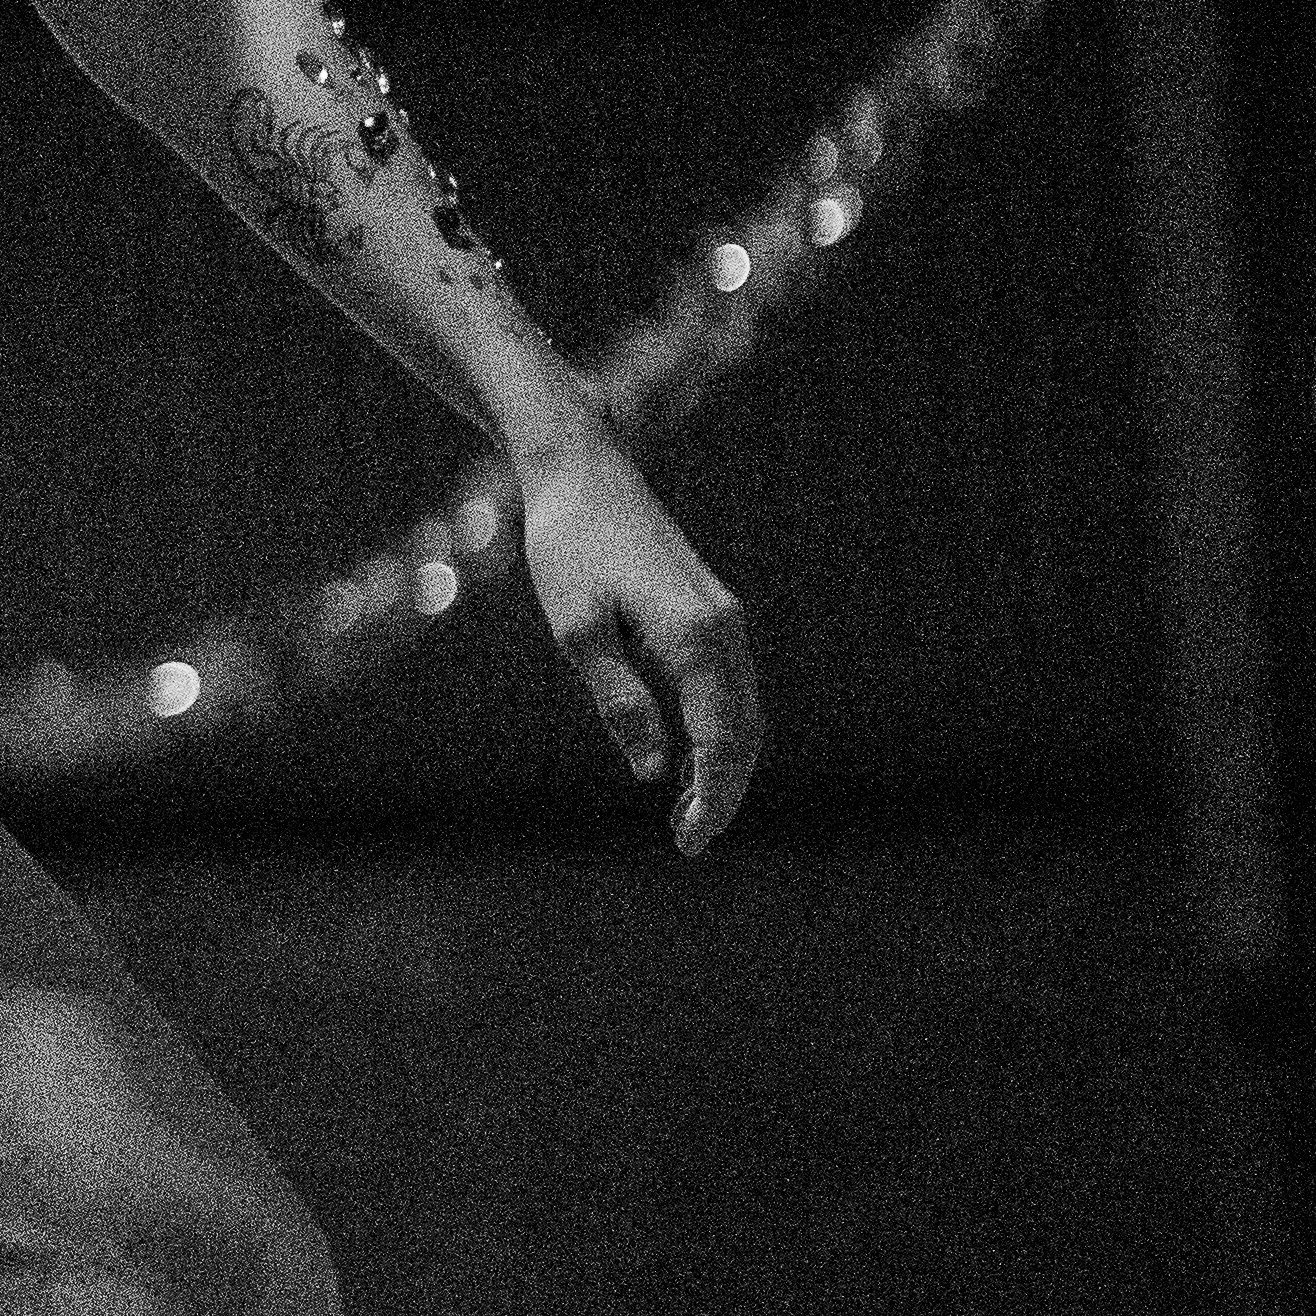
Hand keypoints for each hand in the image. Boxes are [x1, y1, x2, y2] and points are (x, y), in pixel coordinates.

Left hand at [514, 426, 763, 855]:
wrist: (582, 472)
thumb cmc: (569, 547)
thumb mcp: (579, 631)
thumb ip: (620, 701)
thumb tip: (651, 771)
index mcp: (696, 639)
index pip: (722, 741)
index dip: (712, 799)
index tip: (690, 843)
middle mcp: (723, 629)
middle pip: (745, 732)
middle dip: (723, 790)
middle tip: (687, 839)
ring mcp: (721, 617)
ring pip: (741, 709)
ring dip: (722, 762)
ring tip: (684, 812)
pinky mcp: (708, 609)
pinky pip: (725, 685)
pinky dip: (716, 728)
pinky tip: (685, 756)